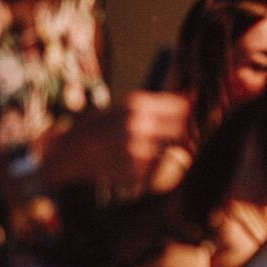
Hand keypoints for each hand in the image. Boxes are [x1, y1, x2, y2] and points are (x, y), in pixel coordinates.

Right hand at [39, 91, 189, 193]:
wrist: (73, 152)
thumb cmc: (105, 128)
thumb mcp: (127, 109)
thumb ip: (159, 106)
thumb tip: (194, 98)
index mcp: (137, 104)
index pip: (182, 107)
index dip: (191, 114)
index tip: (192, 119)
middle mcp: (139, 124)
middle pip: (183, 129)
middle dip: (186, 134)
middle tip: (182, 137)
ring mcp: (138, 148)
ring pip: (173, 149)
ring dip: (169, 150)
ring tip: (149, 148)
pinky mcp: (137, 169)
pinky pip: (158, 165)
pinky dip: (153, 164)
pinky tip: (134, 160)